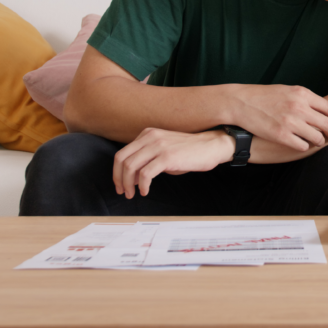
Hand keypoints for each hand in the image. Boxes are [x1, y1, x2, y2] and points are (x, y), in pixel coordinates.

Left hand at [113, 128, 233, 198]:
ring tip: (133, 194)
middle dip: (119, 179)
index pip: (122, 153)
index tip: (120, 184)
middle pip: (122, 159)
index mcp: (147, 134)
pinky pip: (145, 174)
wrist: (211, 146)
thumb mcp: (164, 151)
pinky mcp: (167, 157)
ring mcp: (158, 146)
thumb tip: (132, 178)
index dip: (117, 171)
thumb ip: (147, 160)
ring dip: (128, 184)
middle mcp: (150, 137)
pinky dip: (142, 185)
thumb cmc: (189, 151)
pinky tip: (146, 191)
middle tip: (123, 191)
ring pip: (130, 167)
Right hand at [227, 84, 327, 150]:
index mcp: (302, 94)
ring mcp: (290, 122)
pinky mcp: (281, 135)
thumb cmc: (263, 96)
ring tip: (317, 142)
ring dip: (319, 142)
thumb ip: (304, 99)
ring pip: (316, 137)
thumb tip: (320, 109)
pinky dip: (304, 146)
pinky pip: (302, 145)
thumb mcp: (287, 90)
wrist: (241, 102)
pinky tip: (301, 144)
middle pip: (326, 124)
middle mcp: (299, 107)